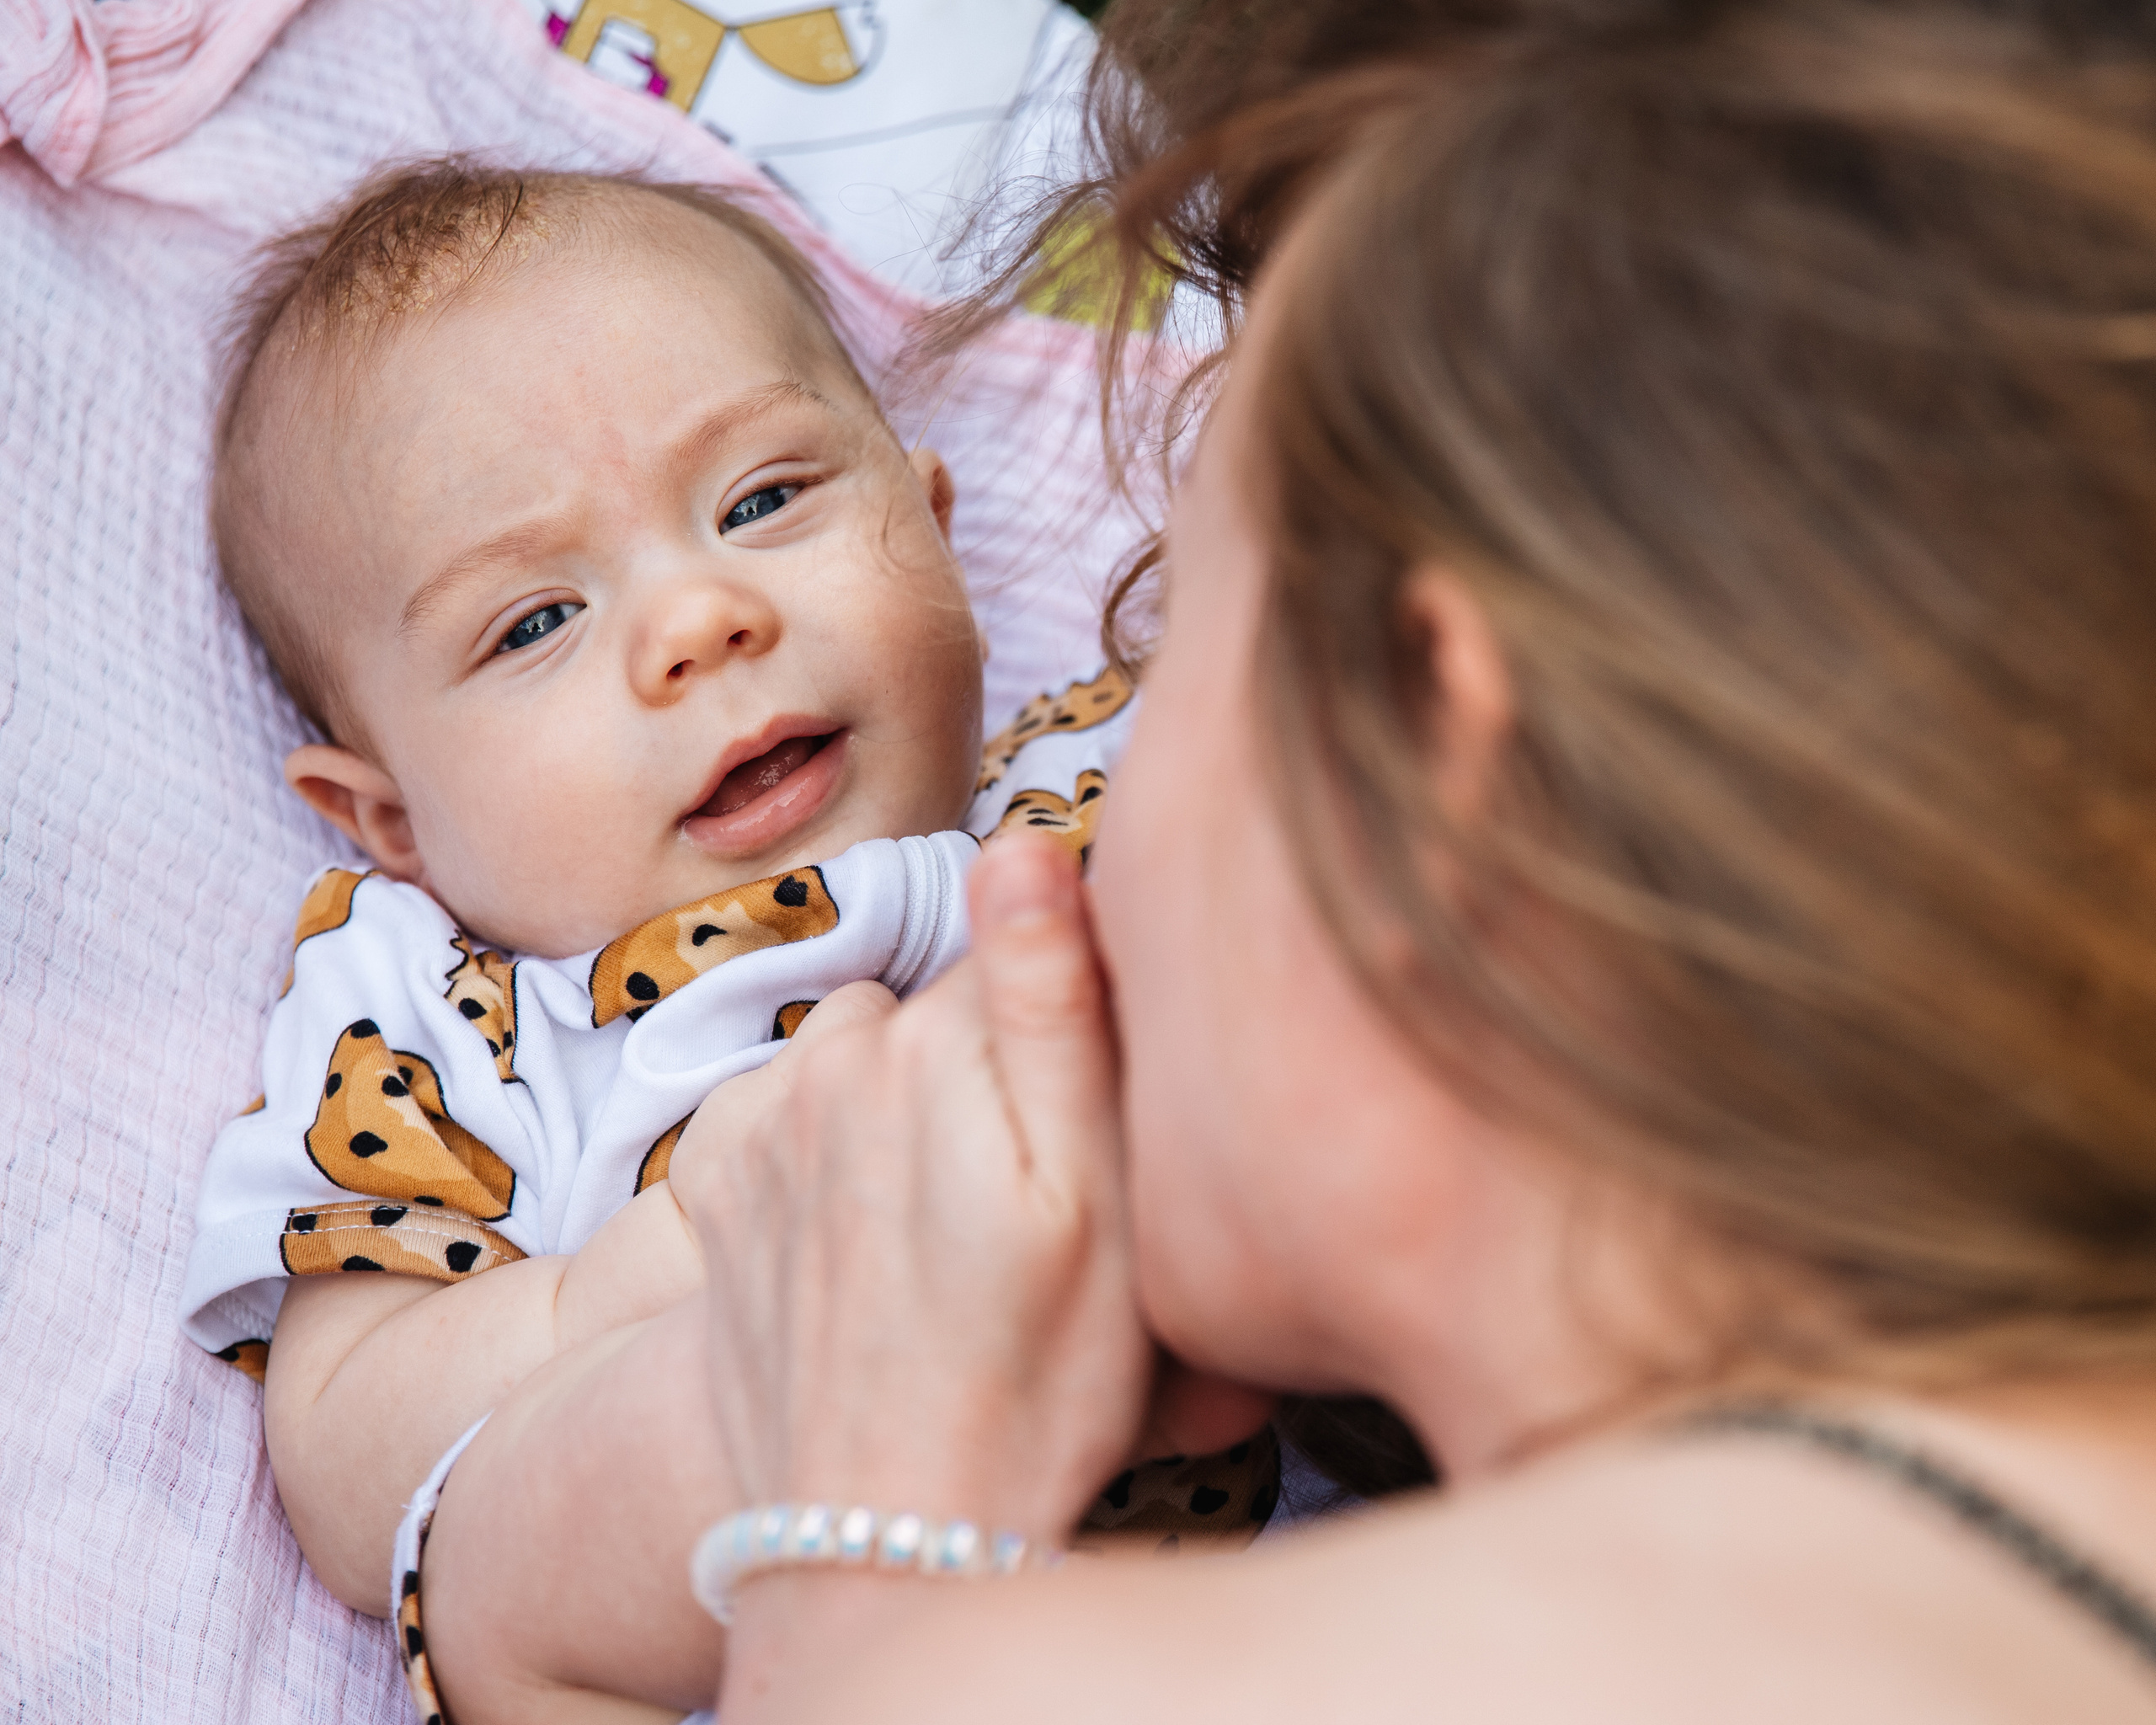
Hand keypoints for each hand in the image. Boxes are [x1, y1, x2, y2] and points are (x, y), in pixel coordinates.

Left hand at [668, 836, 1151, 1541]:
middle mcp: (832, 1057)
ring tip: (955, 1223)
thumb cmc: (1033, 1375)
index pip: (1032, 944)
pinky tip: (878, 1238)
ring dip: (912, 1100)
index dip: (1081, 1018)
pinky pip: (802, 1108)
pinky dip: (839, 1146)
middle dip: (992, 1061)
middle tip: (1033, 1195)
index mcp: (937, 1043)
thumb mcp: (1092, 1196)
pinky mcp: (720, 1178)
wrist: (881, 1531)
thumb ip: (1053, 1003)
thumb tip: (1022, 841)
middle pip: (946, 1001)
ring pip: (872, 1052)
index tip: (1097, 1121)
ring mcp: (765, 1117)